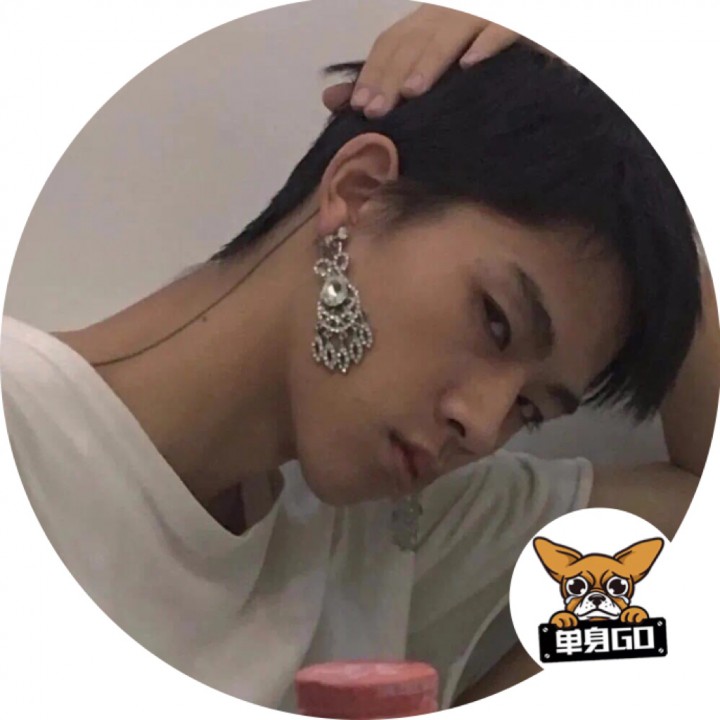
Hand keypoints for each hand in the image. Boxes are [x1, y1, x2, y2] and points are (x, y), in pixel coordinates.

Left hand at [322, 4, 532, 117]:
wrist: (546, 35)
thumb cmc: (480, 60)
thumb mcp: (430, 71)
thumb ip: (383, 80)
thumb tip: (329, 98)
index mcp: (432, 23)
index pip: (394, 40)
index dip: (374, 70)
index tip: (359, 106)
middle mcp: (455, 13)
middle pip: (417, 36)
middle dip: (393, 73)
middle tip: (377, 110)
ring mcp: (487, 14)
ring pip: (453, 29)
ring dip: (431, 59)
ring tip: (412, 93)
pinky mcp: (525, 21)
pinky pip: (505, 26)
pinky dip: (489, 42)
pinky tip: (471, 65)